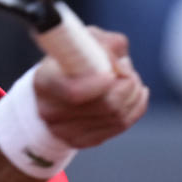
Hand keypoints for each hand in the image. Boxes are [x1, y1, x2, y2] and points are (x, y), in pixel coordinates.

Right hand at [33, 27, 148, 147]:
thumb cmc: (71, 60)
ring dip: (134, 96)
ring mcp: (64, 131)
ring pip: (117, 118)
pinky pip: (119, 127)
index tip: (113, 72)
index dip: (100, 83)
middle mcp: (50, 110)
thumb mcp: (84, 41)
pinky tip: (136, 95)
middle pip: (106, 106)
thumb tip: (123, 64)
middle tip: (130, 73)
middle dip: (128, 86)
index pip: (74, 91)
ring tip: (132, 81)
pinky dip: (135, 109)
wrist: (54, 89)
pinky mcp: (81, 141)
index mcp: (45, 81)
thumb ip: (107, 44)